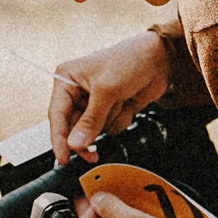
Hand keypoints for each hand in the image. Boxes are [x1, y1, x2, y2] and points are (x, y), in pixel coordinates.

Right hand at [50, 31, 172, 162]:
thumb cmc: (130, 60)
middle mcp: (78, 91)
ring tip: (120, 100)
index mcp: (67, 78)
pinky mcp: (111, 109)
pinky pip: (111, 128)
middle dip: (90, 133)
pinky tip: (128, 102)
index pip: (57, 115)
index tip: (63, 159)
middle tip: (92, 152)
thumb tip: (75, 144)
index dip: (59, 139)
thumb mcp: (107, 90)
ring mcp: (95, 102)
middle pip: (74, 127)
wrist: (160, 58)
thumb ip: (91, 120)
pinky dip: (121, 119)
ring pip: (95, 130)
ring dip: (110, 120)